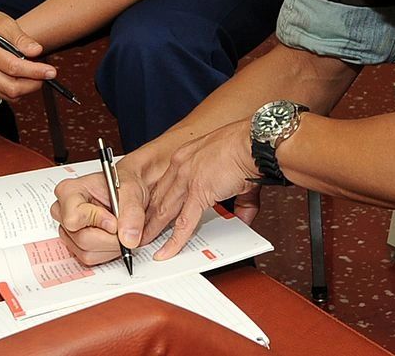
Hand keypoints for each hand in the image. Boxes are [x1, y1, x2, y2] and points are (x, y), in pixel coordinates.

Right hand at [0, 6, 55, 101]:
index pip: (13, 66)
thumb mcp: (5, 22)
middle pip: (11, 86)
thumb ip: (21, 38)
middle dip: (34, 84)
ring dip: (28, 88)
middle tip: (48, 74)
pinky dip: (19, 90)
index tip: (50, 71)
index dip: (34, 71)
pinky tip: (27, 78)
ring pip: (9, 93)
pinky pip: (4, 94)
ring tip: (38, 75)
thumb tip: (36, 51)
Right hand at [50, 152, 158, 264]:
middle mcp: (64, 211)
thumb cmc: (123, 186)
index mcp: (69, 191)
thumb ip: (131, 213)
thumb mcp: (132, 191)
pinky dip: (107, 252)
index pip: (73, 218)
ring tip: (119, 230)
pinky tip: (113, 237)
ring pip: (86, 253)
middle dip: (109, 238)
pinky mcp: (75, 244)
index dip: (97, 222)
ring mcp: (67, 230)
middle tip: (123, 228)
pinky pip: (89, 259)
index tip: (114, 221)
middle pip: (82, 239)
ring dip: (110, 247)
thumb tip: (128, 238)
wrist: (126, 194)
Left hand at [142, 119, 259, 260]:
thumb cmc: (246, 149)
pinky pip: (184, 223)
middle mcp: (181, 167)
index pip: (164, 184)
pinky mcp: (199, 193)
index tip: (149, 213)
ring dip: (153, 230)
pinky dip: (174, 240)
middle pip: (159, 198)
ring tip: (145, 244)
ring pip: (164, 211)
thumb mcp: (234, 172)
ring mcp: (187, 180)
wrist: (253, 142)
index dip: (155, 201)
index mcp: (185, 157)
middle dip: (147, 217)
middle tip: (140, 231)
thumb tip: (242, 219)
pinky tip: (167, 251)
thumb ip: (237, 201)